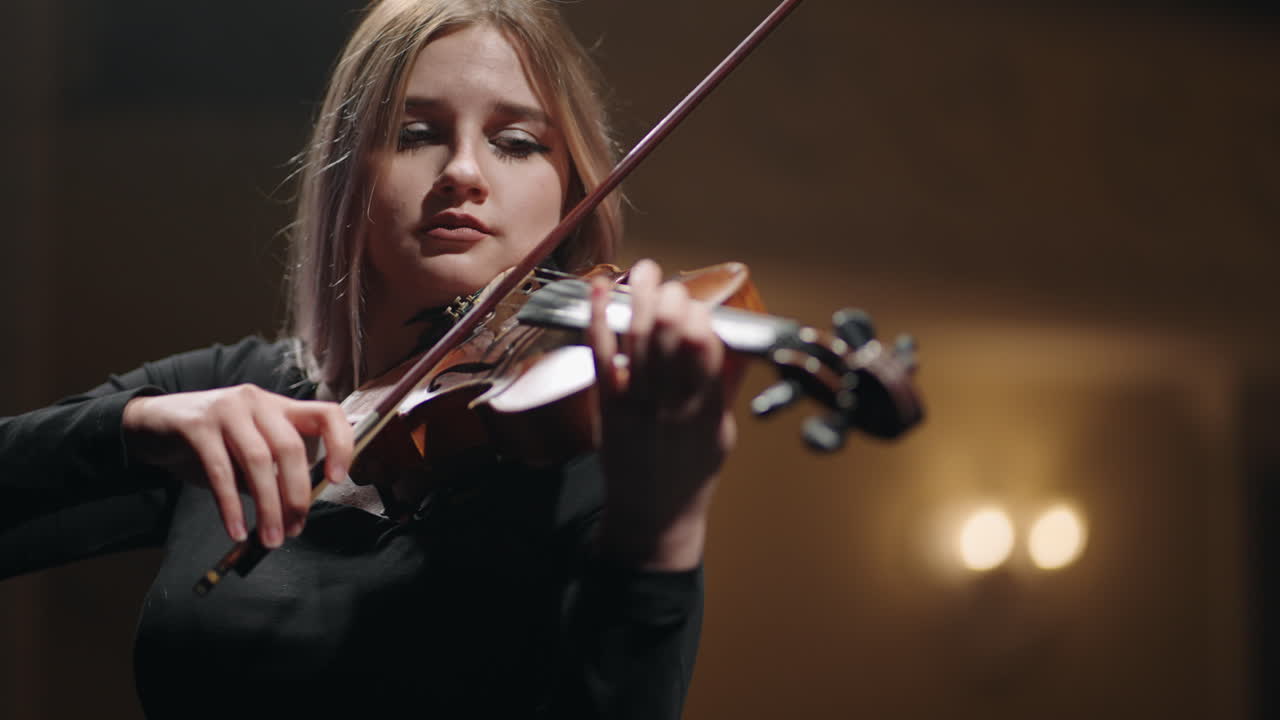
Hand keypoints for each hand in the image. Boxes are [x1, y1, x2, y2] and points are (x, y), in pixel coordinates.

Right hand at [121, 385, 352, 547]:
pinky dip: (230, 506)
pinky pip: (220, 471)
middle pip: (290, 448)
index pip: (327, 414)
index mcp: (279, 407)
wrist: (152, 424)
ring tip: (271, 539)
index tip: (337, 479)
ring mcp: (227, 409)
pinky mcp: (196, 425)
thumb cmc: (211, 443)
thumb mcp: (247, 453)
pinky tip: (236, 529)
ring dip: (267, 506)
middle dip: (296, 495)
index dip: (340, 444)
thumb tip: (295, 512)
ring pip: (259, 461)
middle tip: (295, 529)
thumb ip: (272, 473)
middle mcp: (258, 402)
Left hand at [587, 259, 737, 569]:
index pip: (705, 350)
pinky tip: (599, 292)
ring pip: (637, 339)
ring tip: (644, 270)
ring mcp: (636, 404)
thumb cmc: (690, 475)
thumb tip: (735, 344)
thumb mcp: (721, 432)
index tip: (697, 303)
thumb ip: (725, 386)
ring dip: (638, 298)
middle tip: (670, 285)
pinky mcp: (608, 405)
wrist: (652, 515)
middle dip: (670, 302)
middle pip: (669, 338)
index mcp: (704, 410)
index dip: (700, 319)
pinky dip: (598, 319)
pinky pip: (601, 354)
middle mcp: (670, 404)